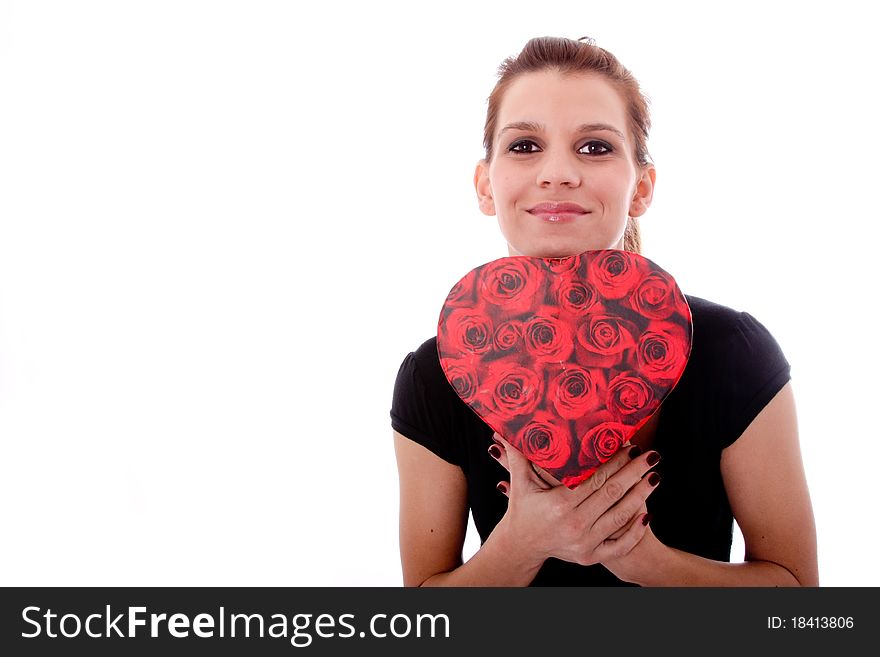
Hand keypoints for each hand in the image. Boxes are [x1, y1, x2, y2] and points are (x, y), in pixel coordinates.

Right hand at [490, 433, 658, 566]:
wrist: (520, 546)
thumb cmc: (522, 509)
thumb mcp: (519, 481)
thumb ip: (517, 454)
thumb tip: (507, 428)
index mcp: (559, 505)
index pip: (595, 478)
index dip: (615, 462)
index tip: (630, 446)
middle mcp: (573, 525)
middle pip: (612, 494)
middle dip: (635, 473)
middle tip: (651, 455)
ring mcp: (584, 543)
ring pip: (621, 517)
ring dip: (641, 495)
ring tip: (654, 476)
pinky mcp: (590, 557)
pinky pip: (620, 545)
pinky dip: (635, 530)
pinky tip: (648, 512)